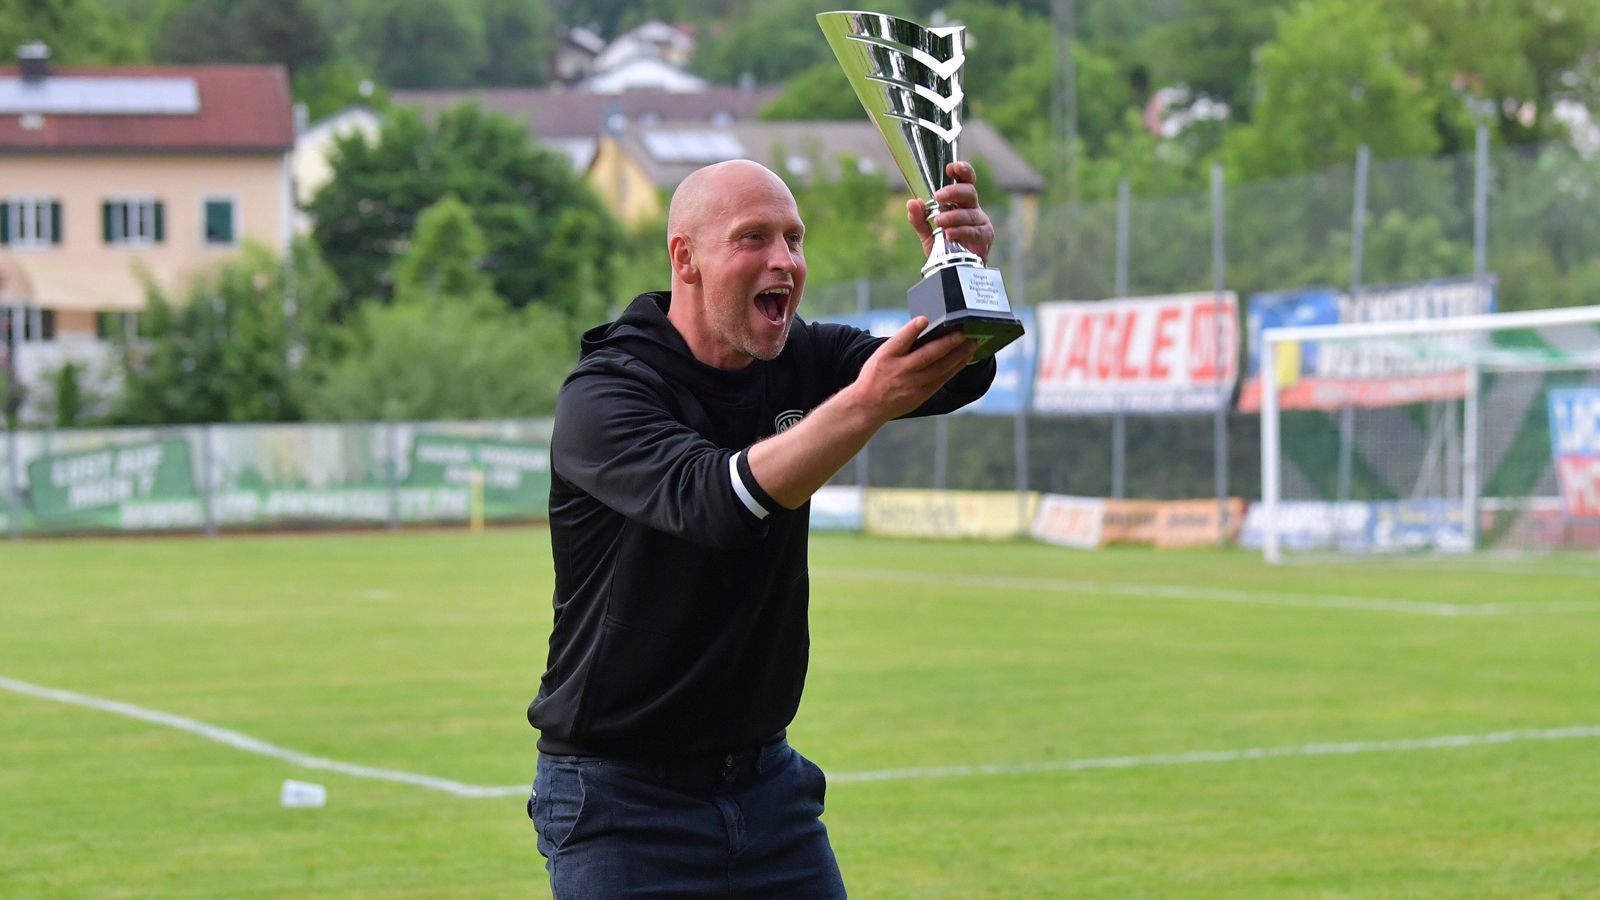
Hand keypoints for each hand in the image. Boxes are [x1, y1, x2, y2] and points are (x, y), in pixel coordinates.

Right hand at [852, 316, 977, 421]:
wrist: (869, 405)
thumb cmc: (876, 374)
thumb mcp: (881, 355)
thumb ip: (900, 343)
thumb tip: (925, 327)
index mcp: (886, 357)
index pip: (900, 340)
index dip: (912, 329)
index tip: (924, 319)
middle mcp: (899, 371)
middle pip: (927, 355)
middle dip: (948, 343)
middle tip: (964, 333)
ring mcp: (912, 384)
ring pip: (940, 368)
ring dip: (958, 356)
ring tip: (971, 344)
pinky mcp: (921, 394)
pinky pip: (942, 379)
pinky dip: (955, 368)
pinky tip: (964, 359)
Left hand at [906, 161, 994, 263]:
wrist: (955, 270)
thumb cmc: (944, 247)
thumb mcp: (926, 233)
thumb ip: (919, 218)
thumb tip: (912, 202)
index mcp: (961, 202)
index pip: (965, 180)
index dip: (962, 170)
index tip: (951, 167)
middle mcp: (973, 208)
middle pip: (969, 192)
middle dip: (953, 192)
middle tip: (938, 197)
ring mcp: (981, 221)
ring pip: (969, 213)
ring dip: (953, 216)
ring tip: (939, 222)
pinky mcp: (985, 236)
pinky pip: (973, 231)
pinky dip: (960, 231)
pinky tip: (950, 234)